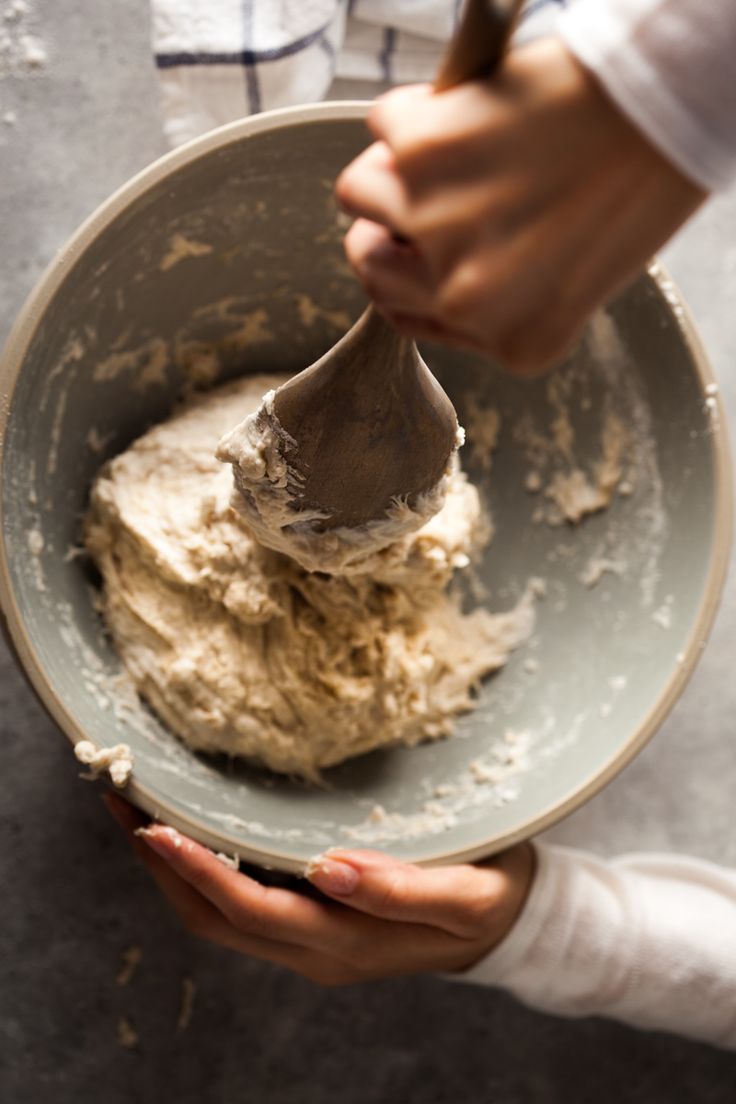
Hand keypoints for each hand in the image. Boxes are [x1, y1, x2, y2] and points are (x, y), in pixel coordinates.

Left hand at [105, 794, 534, 984]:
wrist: (512, 928)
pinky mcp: (314, 924)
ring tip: (141, 812)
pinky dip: (206, 869)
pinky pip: (242, 905)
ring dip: (174, 869)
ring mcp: (311, 941)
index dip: (197, 873)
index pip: (249, 912)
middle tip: (122, 804)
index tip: (155, 827)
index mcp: (345, 943)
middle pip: (214, 920)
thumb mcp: (465, 894)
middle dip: (162, 867)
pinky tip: (198, 829)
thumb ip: (403, 888)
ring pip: (219, 917)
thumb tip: (329, 870)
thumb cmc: (492, 899)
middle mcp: (315, 950)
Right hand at [336, 37, 706, 374]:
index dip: (411, 271)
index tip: (418, 241)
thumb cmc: (634, 189)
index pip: (408, 318)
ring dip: (394, 163)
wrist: (665, 112)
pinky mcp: (422, 157)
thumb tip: (415, 266)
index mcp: (509, 343)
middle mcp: (466, 301)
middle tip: (419, 189)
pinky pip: (384, 124)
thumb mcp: (571, 281)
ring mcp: (437, 231)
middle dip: (385, 226)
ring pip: (359, 193)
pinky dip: (416, 108)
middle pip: (371, 269)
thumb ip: (495, 298)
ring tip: (446, 145)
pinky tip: (468, 110)